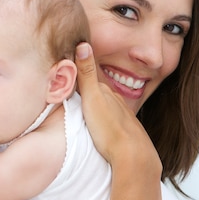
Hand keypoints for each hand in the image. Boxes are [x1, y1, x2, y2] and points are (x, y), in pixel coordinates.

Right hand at [74, 42, 158, 167]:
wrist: (133, 156)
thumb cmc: (109, 128)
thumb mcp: (92, 98)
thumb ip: (86, 73)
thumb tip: (83, 43)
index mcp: (106, 92)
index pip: (89, 80)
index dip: (77, 77)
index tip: (65, 76)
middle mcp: (116, 101)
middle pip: (98, 93)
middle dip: (86, 91)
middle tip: (71, 93)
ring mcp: (122, 116)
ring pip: (106, 107)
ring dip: (96, 106)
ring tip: (84, 110)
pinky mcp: (125, 132)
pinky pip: (111, 121)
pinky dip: (104, 119)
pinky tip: (101, 126)